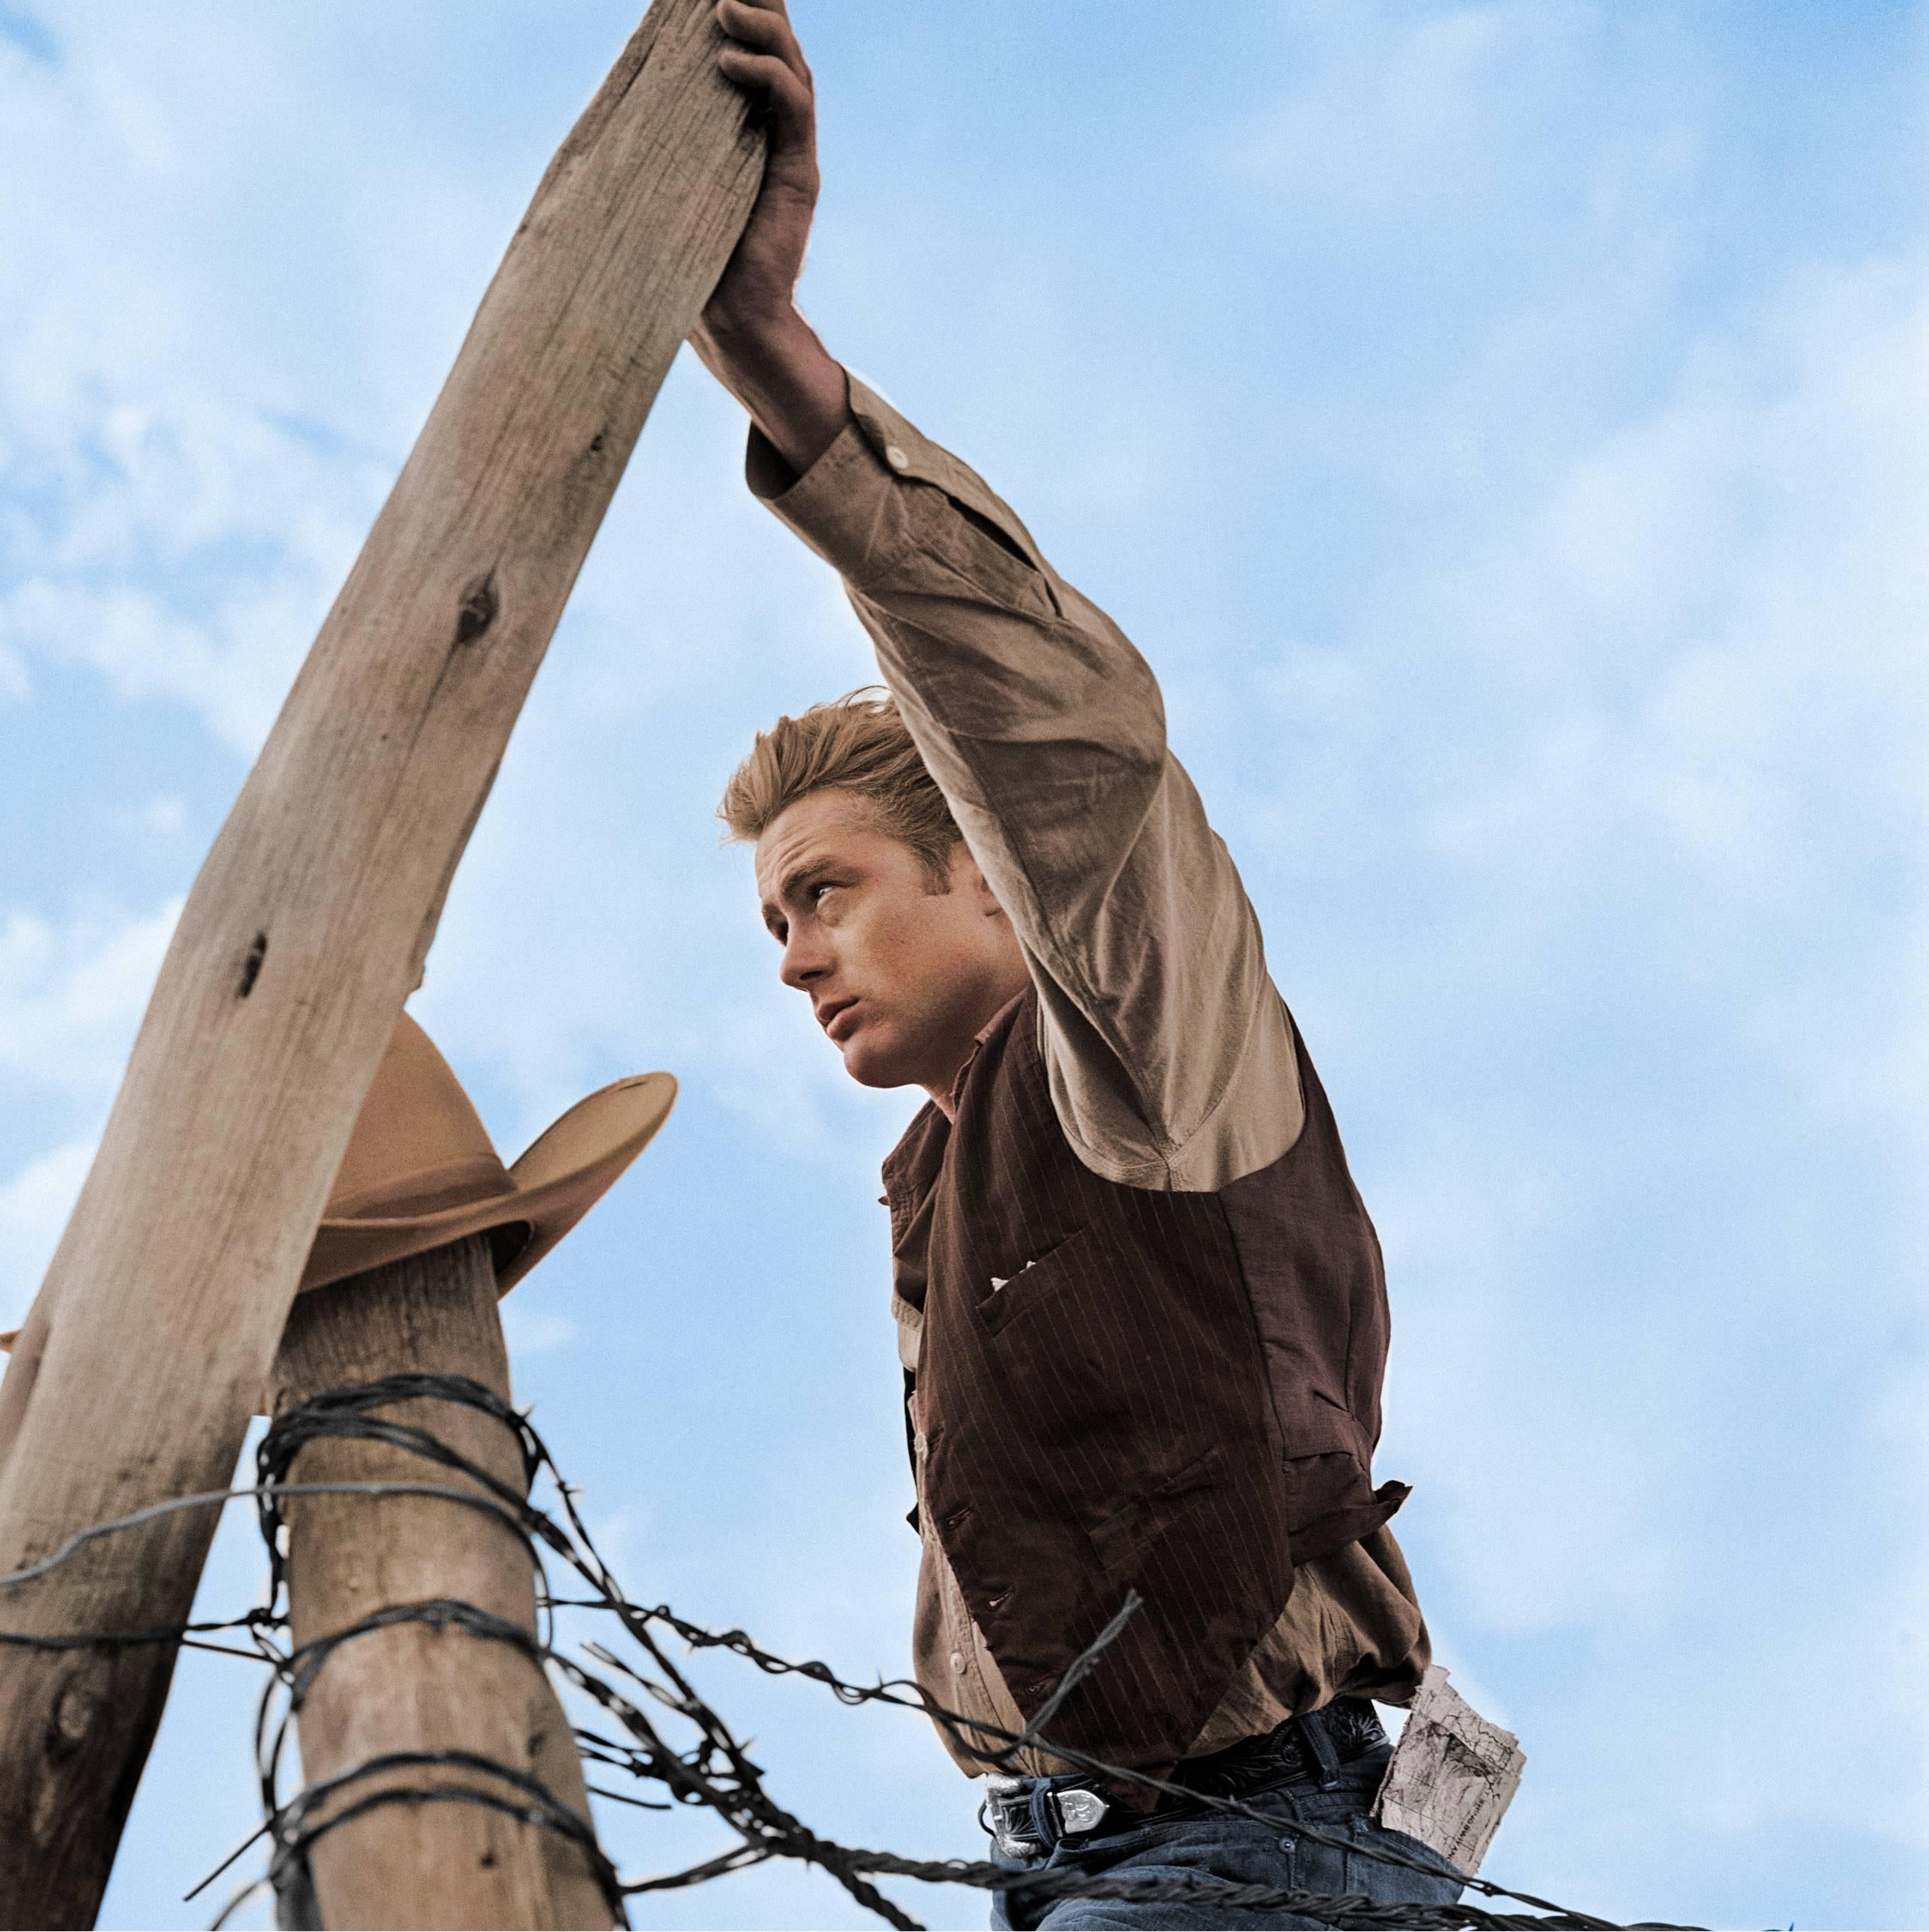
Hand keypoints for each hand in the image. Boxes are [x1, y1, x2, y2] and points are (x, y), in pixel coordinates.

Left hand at [693, 0, 849, 474]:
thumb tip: (608, 99)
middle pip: (778, 48)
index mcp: (744, 132)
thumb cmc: (689, 262)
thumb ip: (658, 140)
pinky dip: (767, 76)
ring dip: (761, 29)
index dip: (742, 15)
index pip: (750, 56)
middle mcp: (772, 134)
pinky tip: (730, 62)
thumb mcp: (663, 188)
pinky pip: (793, 106)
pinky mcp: (799, 173)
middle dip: (761, 5)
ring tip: (720, 6)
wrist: (732, 322)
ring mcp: (789, 152)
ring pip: (791, 66)